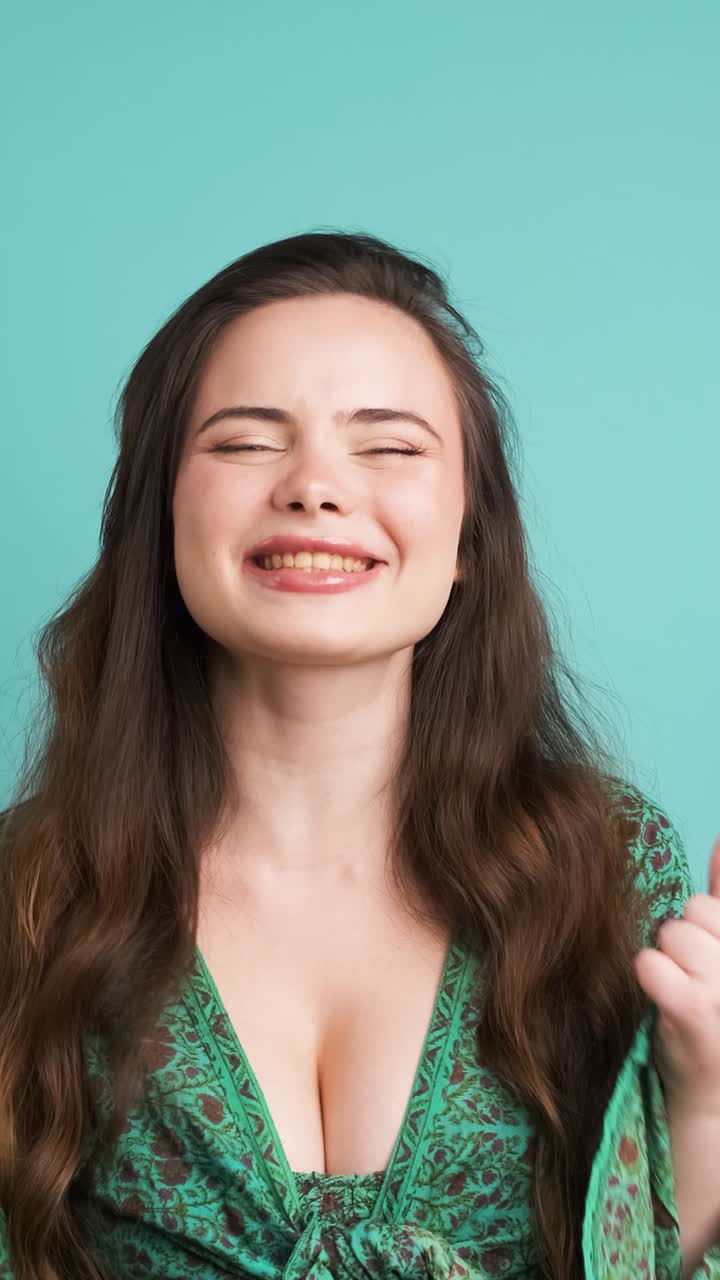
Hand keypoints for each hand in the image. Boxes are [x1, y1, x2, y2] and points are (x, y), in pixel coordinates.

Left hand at [634, 833, 719, 1113]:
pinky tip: (662, 1000)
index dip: (705, 926)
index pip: (713, 904)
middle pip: (695, 911)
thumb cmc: (716, 1017)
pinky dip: (650, 978)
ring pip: (672, 933)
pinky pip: (652, 963)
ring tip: (680, 991)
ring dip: (667, 958)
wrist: (715, 1100)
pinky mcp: (695, 1012)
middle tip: (694, 978)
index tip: (710, 958)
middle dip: (685, 938)